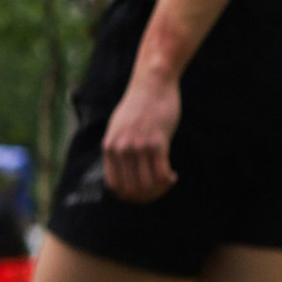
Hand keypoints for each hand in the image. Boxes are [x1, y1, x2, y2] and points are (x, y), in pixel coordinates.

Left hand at [101, 62, 180, 200]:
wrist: (152, 84)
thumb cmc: (138, 107)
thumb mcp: (118, 128)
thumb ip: (117, 149)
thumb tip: (121, 174)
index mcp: (109, 147)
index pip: (114, 186)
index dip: (128, 196)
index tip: (141, 195)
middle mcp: (121, 149)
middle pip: (132, 189)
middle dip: (146, 196)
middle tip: (157, 191)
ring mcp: (138, 146)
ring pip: (148, 184)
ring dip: (159, 189)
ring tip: (166, 181)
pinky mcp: (157, 142)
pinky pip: (162, 174)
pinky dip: (168, 180)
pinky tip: (172, 175)